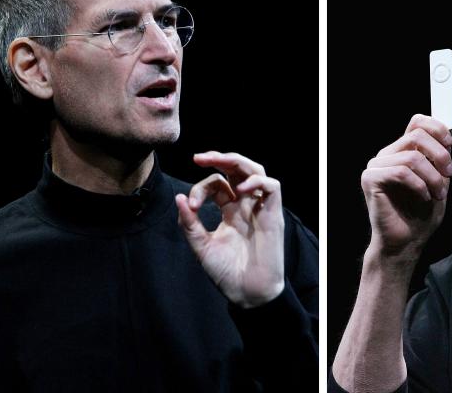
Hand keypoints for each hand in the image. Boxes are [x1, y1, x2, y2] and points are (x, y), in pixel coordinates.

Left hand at [176, 152, 284, 307]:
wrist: (247, 294)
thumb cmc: (226, 273)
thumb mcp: (201, 246)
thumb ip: (190, 224)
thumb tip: (179, 198)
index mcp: (229, 210)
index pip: (217, 184)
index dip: (200, 189)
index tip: (191, 206)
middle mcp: (245, 205)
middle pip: (237, 169)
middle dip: (218, 159)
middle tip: (199, 157)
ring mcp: (260, 208)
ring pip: (255, 171)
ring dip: (237, 161)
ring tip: (219, 159)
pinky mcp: (273, 215)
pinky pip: (272, 187)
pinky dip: (257, 181)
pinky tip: (241, 188)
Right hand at [361, 114, 451, 257]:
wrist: (406, 243)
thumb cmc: (420, 216)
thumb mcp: (438, 182)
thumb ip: (438, 160)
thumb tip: (447, 139)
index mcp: (401, 152)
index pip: (416, 122)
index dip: (436, 128)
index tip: (450, 145)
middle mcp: (386, 155)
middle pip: (417, 135)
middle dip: (440, 155)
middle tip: (449, 175)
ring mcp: (376, 166)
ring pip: (412, 156)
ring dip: (433, 176)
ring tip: (439, 194)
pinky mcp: (371, 180)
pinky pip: (401, 172)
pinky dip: (419, 185)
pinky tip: (424, 197)